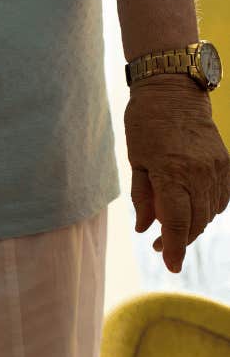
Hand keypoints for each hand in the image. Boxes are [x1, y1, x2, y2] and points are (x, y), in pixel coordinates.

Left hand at [124, 74, 229, 272]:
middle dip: (178, 241)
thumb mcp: (136, 162)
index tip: (171, 266)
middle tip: (159, 246)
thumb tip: (145, 228)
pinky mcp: (225, 163)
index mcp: (172, 174)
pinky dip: (207, 210)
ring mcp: (216, 168)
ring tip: (172, 228)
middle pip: (194, 223)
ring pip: (209, 214)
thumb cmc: (147, 124)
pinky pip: (221, 198)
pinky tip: (192, 209)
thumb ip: (142, 198)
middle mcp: (199, 173)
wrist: (175, 90)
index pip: (176, 223)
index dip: (173, 249)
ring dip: (192, 227)